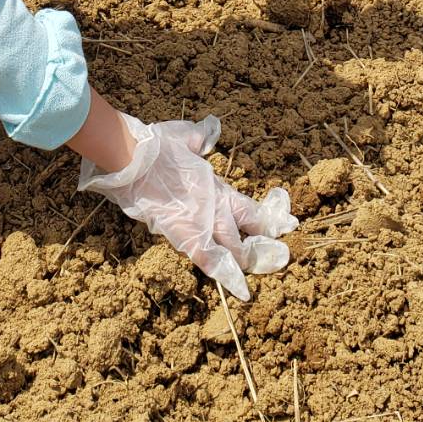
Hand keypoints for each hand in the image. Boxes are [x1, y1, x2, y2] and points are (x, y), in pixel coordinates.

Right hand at [78, 114, 296, 300]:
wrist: (134, 158)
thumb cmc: (155, 146)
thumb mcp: (181, 136)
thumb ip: (196, 138)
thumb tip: (207, 130)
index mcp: (214, 185)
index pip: (248, 207)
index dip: (268, 217)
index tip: (288, 223)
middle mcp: (214, 204)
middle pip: (248, 227)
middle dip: (265, 242)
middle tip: (282, 255)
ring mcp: (202, 221)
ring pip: (234, 247)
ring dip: (249, 260)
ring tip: (267, 271)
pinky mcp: (185, 235)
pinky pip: (208, 259)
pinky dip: (225, 275)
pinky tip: (243, 291)